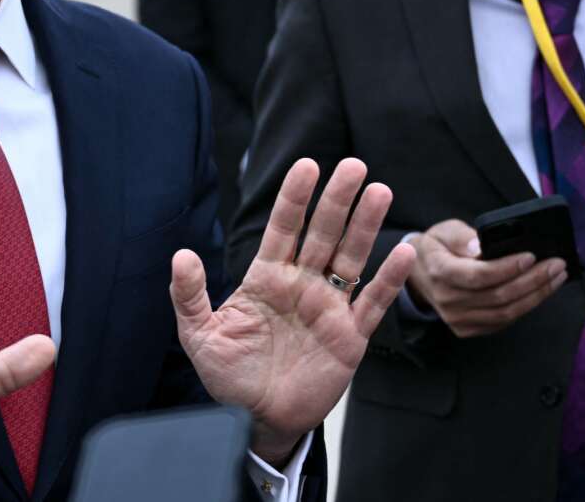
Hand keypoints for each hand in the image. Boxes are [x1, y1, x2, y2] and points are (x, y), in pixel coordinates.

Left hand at [170, 158, 415, 465]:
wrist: (257, 420)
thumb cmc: (229, 376)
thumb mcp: (199, 336)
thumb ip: (189, 296)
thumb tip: (181, 255)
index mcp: (266, 278)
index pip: (283, 228)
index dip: (294, 198)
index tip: (306, 165)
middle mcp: (301, 284)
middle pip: (323, 234)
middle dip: (336, 200)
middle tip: (352, 166)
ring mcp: (328, 308)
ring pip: (351, 258)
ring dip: (365, 226)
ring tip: (379, 191)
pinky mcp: (349, 337)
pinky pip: (372, 303)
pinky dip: (389, 280)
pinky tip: (403, 253)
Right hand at [405, 219, 565, 337]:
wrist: (419, 274)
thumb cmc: (436, 248)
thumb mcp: (443, 231)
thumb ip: (461, 236)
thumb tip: (479, 246)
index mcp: (439, 272)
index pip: (479, 275)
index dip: (508, 268)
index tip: (531, 256)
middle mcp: (447, 299)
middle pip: (499, 296)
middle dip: (533, 280)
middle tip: (556, 265)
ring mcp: (457, 318)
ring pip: (506, 313)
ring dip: (536, 296)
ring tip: (556, 277)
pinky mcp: (467, 329)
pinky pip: (503, 322)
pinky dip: (525, 307)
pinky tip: (539, 292)